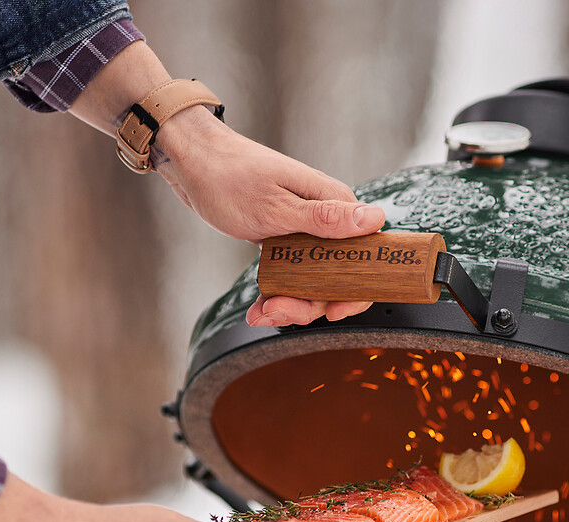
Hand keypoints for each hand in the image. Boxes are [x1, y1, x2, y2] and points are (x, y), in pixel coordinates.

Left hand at [68, 43, 383, 326]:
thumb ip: (327, 219)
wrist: (193, 163)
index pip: (367, 255)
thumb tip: (375, 219)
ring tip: (262, 311)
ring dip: (291, 304)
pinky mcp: (287, 240)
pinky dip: (277, 296)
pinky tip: (258, 308)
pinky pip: (293, 276)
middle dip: (312, 303)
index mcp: (336, 205)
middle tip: (279, 309)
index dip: (357, 290)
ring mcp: (306, 231)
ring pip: (314, 283)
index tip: (333, 310)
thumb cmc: (231, 176)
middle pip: (339, 277)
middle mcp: (327, 220)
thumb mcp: (278, 206)